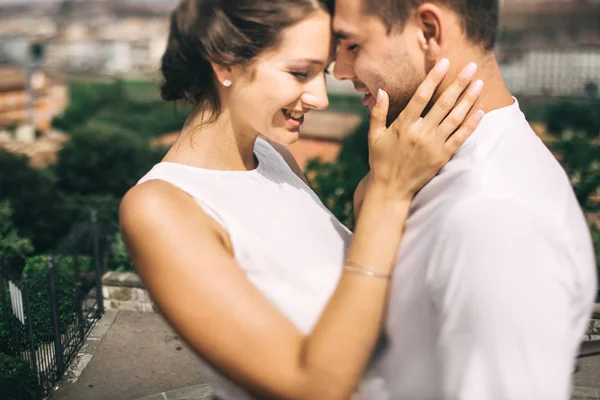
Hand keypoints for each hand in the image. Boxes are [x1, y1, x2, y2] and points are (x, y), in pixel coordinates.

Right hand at [367, 59, 483, 200]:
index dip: (434, 78)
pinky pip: (460, 138)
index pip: (421, 96)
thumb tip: (381, 90)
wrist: (391, 189)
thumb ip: (378, 112)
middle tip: (472, 66)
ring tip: (479, 83)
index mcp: (403, 125)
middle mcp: (420, 133)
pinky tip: (480, 111)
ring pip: (455, 118)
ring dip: (469, 99)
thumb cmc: (381, 160)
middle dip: (459, 83)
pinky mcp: (442, 157)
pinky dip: (471, 124)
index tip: (445, 62)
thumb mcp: (374, 136)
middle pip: (444, 103)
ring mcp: (433, 146)